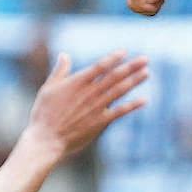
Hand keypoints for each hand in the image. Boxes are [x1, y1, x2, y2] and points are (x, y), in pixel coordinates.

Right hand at [29, 51, 148, 156]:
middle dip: (131, 66)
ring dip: (135, 81)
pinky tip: (144, 100)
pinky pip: (120, 112)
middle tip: (145, 59)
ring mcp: (96, 107)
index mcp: (77, 82)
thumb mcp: (48, 88)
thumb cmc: (44, 114)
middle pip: (115, 76)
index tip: (124, 52)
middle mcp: (90, 92)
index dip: (113, 58)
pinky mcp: (100, 122)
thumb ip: (60, 71)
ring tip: (147, 72)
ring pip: (120, 90)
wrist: (46, 138)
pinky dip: (132, 105)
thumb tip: (64, 55)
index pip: (100, 66)